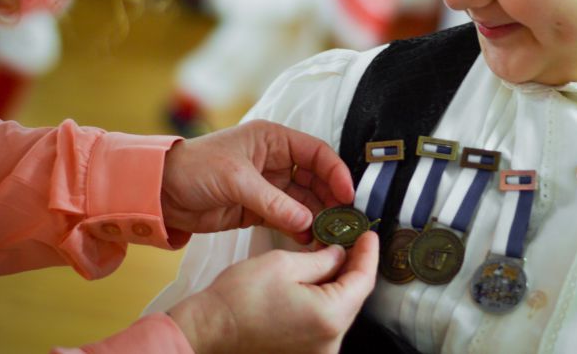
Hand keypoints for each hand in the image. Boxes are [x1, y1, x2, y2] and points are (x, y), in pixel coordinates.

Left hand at [161, 119, 353, 240]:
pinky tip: (309, 239)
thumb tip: (307, 221)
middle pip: (316, 178)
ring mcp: (269, 186)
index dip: (336, 172)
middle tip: (345, 219)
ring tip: (331, 234)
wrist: (159, 193)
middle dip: (331, 198)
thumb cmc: (194, 169)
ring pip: (304, 201)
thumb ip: (273, 202)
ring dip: (317, 216)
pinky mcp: (259, 209)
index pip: (317, 153)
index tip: (348, 193)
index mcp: (274, 140)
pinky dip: (299, 228)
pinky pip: (288, 217)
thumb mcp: (236, 180)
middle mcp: (276, 161)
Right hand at [167, 231, 378, 353]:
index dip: (368, 253)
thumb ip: (323, 259)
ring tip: (333, 256)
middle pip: (355, 297)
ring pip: (341, 310)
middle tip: (351, 241)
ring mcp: (318, 352)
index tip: (368, 235)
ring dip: (341, 283)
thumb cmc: (238, 299)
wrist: (207, 330)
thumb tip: (341, 254)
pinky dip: (327, 301)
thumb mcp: (285, 263)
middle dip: (355, 267)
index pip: (363, 280)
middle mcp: (329, 342)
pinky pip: (326, 323)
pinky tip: (319, 281)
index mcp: (328, 317)